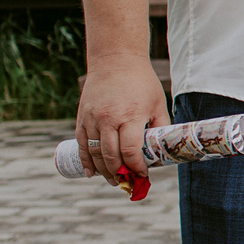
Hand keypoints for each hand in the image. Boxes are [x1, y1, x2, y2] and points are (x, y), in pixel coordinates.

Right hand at [76, 56, 168, 183]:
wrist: (115, 59)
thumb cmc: (141, 82)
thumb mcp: (157, 103)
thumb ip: (159, 126)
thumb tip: (162, 150)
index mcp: (129, 116)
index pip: (130, 151)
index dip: (136, 168)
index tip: (143, 175)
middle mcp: (108, 119)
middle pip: (111, 156)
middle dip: (119, 174)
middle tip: (127, 183)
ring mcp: (92, 118)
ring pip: (94, 152)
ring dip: (103, 171)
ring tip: (112, 181)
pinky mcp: (82, 116)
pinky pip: (81, 143)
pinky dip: (85, 160)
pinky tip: (91, 172)